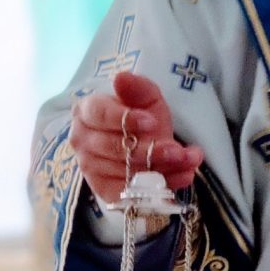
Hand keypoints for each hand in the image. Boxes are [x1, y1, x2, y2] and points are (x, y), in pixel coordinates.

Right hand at [69, 68, 203, 206]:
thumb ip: (138, 88)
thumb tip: (121, 77)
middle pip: (115, 148)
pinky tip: (182, 177)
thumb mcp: (146, 99)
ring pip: (125, 172)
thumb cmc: (142, 117)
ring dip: (162, 169)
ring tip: (188, 162)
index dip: (125, 119)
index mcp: (86, 111)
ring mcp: (90, 167)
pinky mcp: (102, 190)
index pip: (100, 114)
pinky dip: (160, 188)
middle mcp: (82, 140)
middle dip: (150, 151)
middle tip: (177, 151)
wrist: (144, 144)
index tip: (151, 122)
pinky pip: (130, 193)